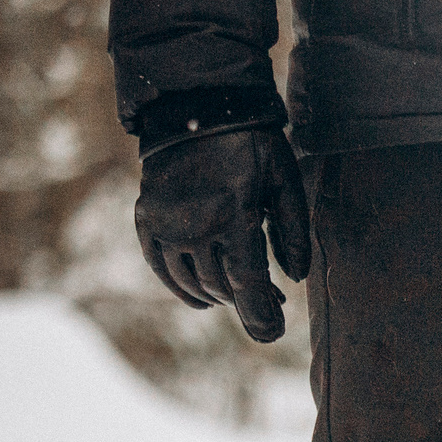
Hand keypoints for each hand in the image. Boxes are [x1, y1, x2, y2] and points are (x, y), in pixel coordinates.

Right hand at [134, 125, 311, 342]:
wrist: (196, 108)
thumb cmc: (252, 145)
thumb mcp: (285, 182)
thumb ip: (293, 232)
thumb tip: (294, 279)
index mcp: (233, 216)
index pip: (247, 284)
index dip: (261, 316)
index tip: (274, 332)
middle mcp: (194, 225)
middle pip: (222, 286)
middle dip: (248, 301)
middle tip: (271, 302)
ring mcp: (165, 223)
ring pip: (192, 282)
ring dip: (218, 296)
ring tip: (241, 296)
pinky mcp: (147, 218)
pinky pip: (162, 268)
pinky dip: (182, 287)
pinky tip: (203, 298)